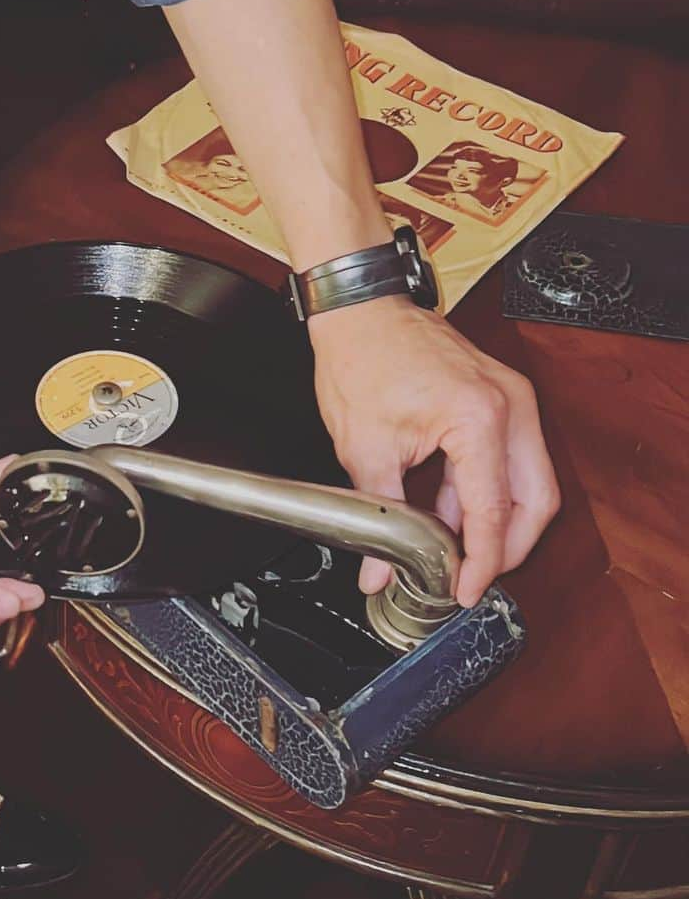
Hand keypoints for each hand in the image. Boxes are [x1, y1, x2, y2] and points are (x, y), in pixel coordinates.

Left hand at [310, 297, 559, 606]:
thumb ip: (378, 515)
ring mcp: (510, 397)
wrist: (360, 309)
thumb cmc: (361, 356)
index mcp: (480, 417)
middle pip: (538, 500)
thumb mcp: (365, 447)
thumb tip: (378, 570)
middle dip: (510, 546)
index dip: (484, 562)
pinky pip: (508, 457)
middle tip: (473, 575)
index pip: (495, 511)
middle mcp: (509, 405)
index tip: (466, 589)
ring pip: (529, 480)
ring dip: (496, 518)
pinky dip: (484, 489)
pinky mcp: (499, 396)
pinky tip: (448, 511)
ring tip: (454, 548)